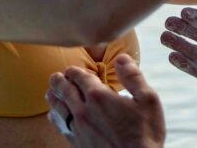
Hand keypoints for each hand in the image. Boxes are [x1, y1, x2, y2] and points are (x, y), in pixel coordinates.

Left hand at [47, 54, 164, 147]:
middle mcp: (84, 111)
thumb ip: (133, 77)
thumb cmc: (145, 134)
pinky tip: (54, 117)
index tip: (71, 69)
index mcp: (99, 96)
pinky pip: (61, 127)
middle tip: (54, 77)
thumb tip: (121, 58)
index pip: (81, 77)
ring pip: (59, 109)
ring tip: (49, 93)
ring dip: (53, 98)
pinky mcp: (78, 143)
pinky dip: (55, 118)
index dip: (74, 71)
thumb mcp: (148, 100)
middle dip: (59, 81)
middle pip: (65, 91)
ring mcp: (79, 128)